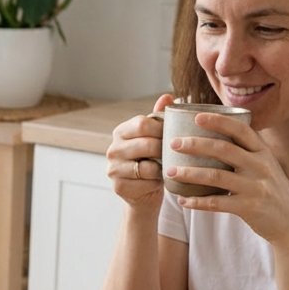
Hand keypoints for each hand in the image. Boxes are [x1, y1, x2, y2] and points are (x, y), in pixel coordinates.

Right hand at [106, 93, 172, 210]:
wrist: (142, 192)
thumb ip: (159, 117)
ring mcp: (113, 169)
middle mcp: (113, 149)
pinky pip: (146, 183)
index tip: (173, 136)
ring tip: (167, 168)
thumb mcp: (155, 137)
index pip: (142, 123)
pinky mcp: (118, 187)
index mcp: (121, 132)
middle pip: (146, 144)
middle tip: (174, 155)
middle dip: (164, 150)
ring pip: (147, 166)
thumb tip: (167, 97)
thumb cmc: (151, 160)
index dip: (162, 129)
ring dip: (161, 168)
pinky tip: (158, 182)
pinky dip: (156, 183)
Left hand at [166, 111, 288, 246]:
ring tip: (169, 172)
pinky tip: (182, 200)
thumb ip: (247, 153)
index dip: (218, 120)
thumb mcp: (266, 166)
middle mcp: (260, 166)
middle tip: (173, 143)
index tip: (197, 116)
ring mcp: (255, 187)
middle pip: (223, 149)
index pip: (240, 129)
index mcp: (263, 152)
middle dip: (195, 144)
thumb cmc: (271, 191)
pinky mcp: (249, 207)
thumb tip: (216, 137)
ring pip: (216, 176)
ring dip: (189, 173)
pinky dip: (197, 202)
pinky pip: (217, 203)